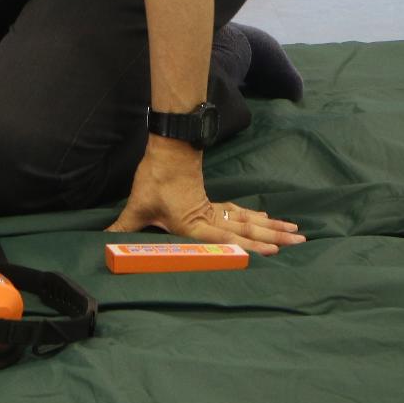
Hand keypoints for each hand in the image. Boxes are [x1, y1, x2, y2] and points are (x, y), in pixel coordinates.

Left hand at [108, 141, 304, 255]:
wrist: (167, 149)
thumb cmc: (154, 179)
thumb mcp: (138, 207)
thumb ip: (124, 228)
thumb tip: (103, 243)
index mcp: (194, 225)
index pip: (225, 240)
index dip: (249, 248)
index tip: (273, 252)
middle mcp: (209, 218)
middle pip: (246, 230)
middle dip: (273, 238)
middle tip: (300, 242)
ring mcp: (214, 208)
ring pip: (247, 220)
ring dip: (270, 227)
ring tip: (295, 233)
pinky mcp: (212, 201)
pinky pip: (239, 211)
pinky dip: (254, 216)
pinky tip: (267, 218)